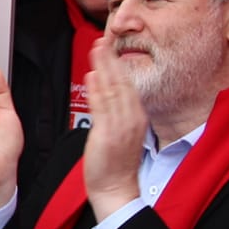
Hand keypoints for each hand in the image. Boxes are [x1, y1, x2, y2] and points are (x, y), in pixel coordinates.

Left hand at [81, 45, 147, 221]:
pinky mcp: (108, 134)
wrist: (116, 188)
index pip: (127, 84)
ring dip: (104, 68)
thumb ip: (110, 107)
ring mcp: (121, 126)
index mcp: (135, 116)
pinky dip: (98, 91)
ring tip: (97, 49)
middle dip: (111, 60)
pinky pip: (103, 109)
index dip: (117, 64)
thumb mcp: (118, 130)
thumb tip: (100, 83)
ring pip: (113, 90)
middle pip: (122, 82)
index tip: (109, 47)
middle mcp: (131, 118)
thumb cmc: (115, 162)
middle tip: (102, 40)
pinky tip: (93, 76)